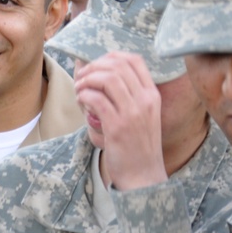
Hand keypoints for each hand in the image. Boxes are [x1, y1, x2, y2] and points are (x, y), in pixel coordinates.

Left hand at [73, 52, 167, 190]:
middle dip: (93, 67)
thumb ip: (128, 95)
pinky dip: (84, 96)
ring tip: (79, 90)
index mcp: (152, 95)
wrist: (143, 175)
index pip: (134, 60)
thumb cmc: (137, 145)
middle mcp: (145, 101)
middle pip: (117, 66)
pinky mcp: (118, 127)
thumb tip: (99, 73)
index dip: (110, 57)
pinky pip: (97, 99)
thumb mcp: (142, 115)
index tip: (96, 66)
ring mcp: (133, 113)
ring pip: (107, 79)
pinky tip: (81, 102)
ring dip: (86, 80)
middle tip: (81, 78)